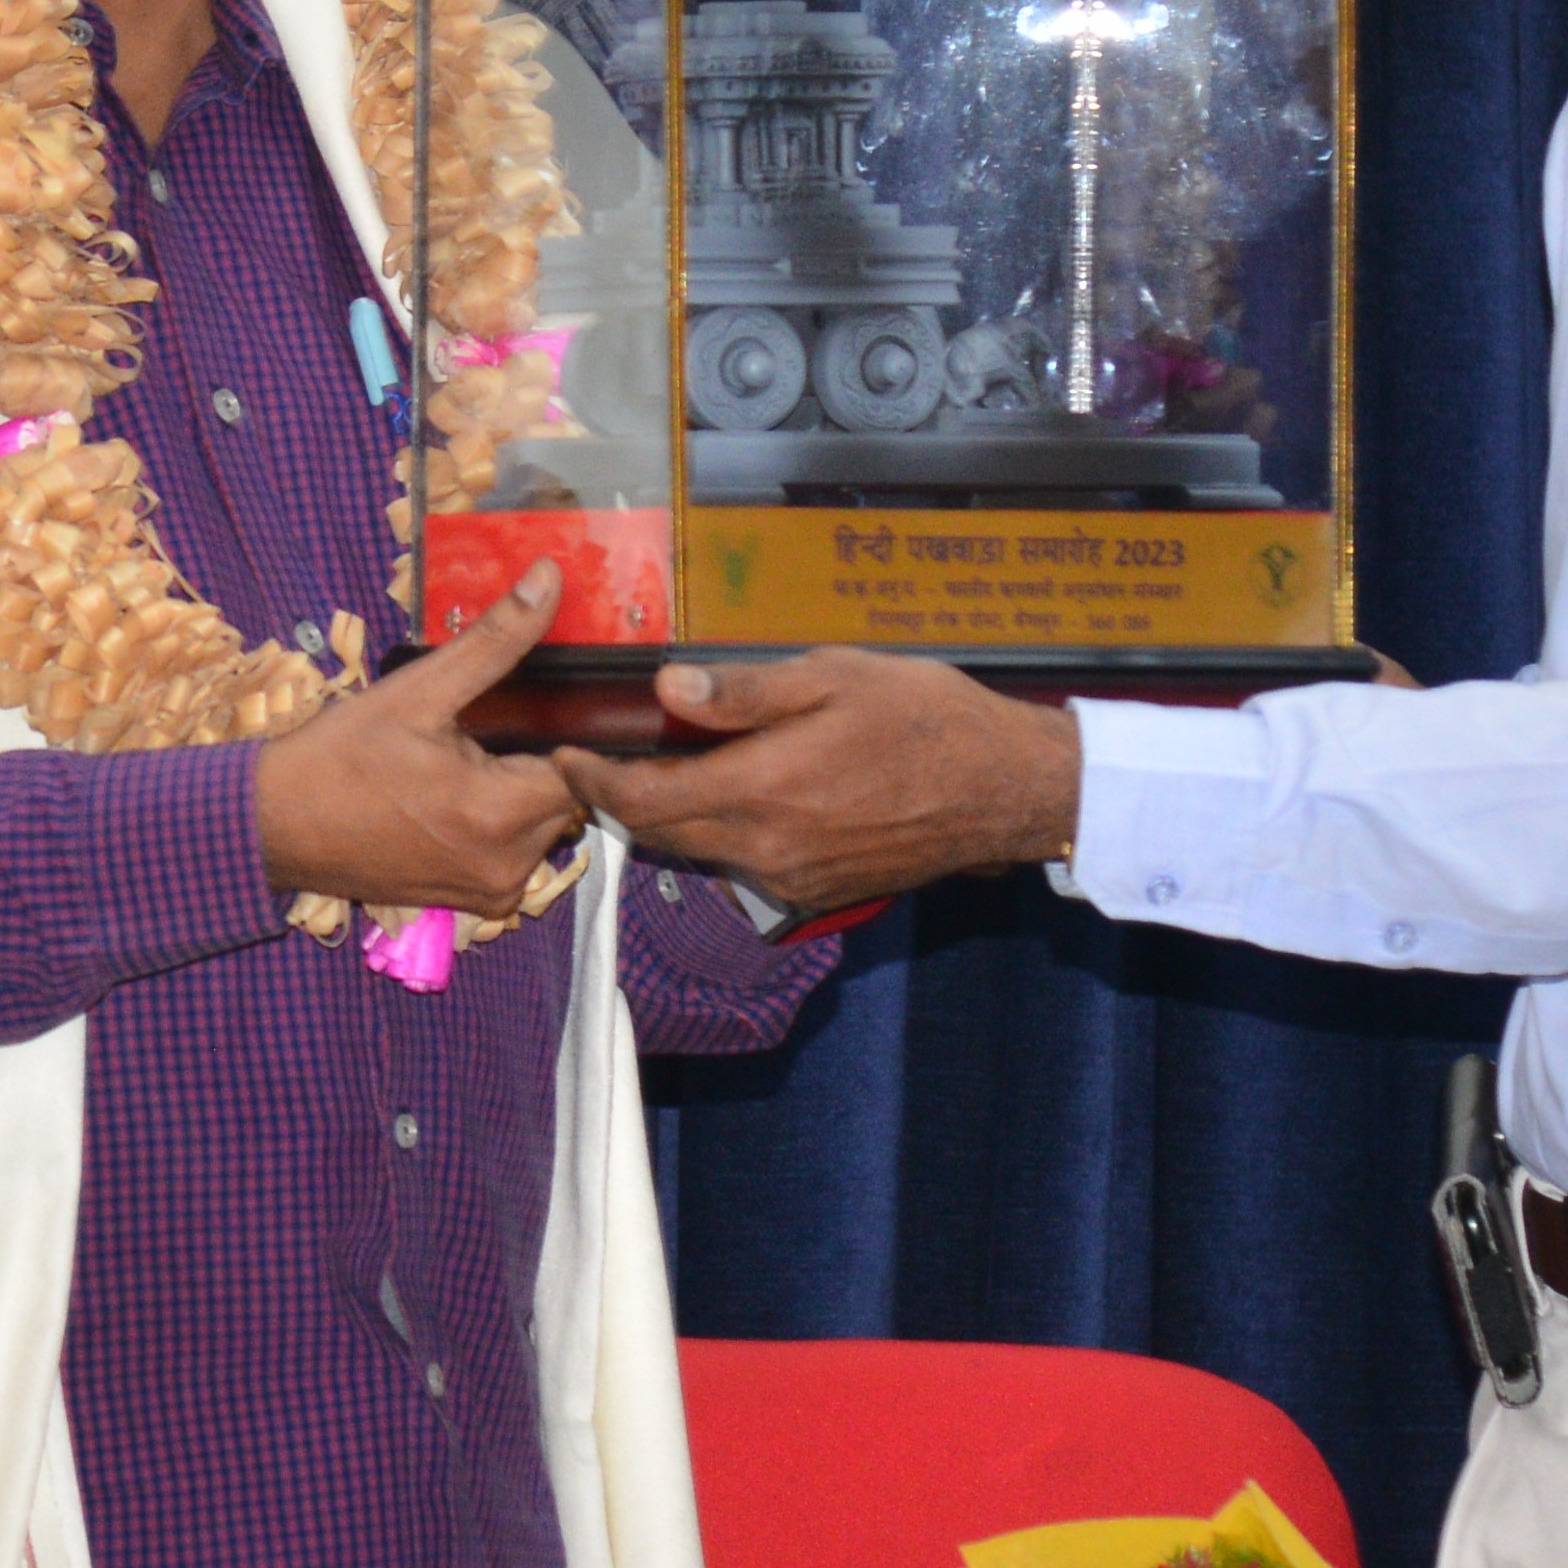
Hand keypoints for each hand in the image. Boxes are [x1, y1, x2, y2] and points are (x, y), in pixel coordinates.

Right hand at [248, 567, 582, 914]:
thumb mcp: (417, 691)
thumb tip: (550, 577)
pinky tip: (453, 800)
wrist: (275, 827)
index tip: (537, 708)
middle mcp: (508, 864)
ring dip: (521, 794)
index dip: (568, 730)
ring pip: (543, 827)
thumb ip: (494, 640)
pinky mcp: (474, 902)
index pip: (583, 767)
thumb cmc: (339, 757)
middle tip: (486, 732)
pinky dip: (500, 826)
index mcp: (501, 812)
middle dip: (537, 760)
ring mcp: (491, 891)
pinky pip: (516, 854)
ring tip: (466, 764)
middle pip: (565, 798)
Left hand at [560, 650, 1082, 917]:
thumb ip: (745, 690)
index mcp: (762, 790)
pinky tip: (733, 792)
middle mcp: (766, 848)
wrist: (1005, 789)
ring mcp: (791, 877)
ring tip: (659, 767)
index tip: (562, 755)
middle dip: (620, 799)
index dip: (590, 780)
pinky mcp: (817, 889)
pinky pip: (744, 862)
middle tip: (596, 758)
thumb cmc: (926, 717)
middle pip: (660, 832)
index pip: (643, 799)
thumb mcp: (834, 677)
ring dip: (670, 815)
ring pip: (700, 850)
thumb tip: (666, 685)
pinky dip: (720, 831)